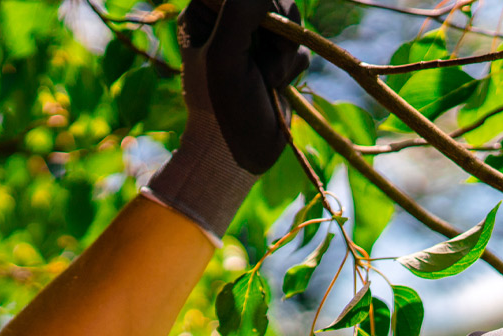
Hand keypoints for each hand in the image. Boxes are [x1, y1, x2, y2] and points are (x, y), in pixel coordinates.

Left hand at [146, 0, 309, 238]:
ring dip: (285, 50)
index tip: (263, 19)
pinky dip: (292, 67)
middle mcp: (228, 24)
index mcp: (204, 15)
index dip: (258, 0)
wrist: (239, 154)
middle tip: (269, 55)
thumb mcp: (225, 55)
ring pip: (289, 22)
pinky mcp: (276, 61)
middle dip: (278, 26)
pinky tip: (274, 87)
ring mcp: (254, 43)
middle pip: (270, 0)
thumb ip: (242, 11)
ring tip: (268, 78)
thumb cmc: (222, 107)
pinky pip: (298, 46)